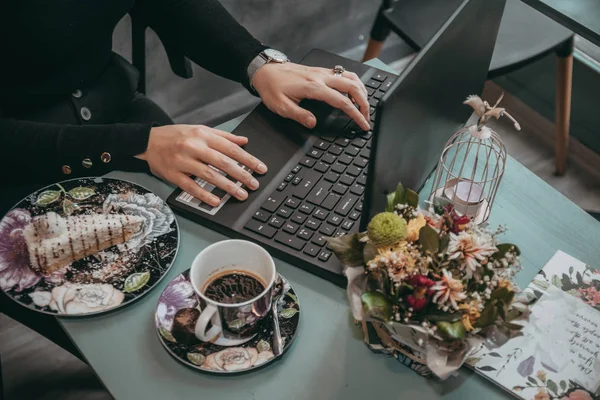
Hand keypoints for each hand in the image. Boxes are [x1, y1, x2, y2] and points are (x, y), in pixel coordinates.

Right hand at [136, 125, 266, 206]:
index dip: (248, 160)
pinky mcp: (173, 175)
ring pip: (209, 175)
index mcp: (203, 135)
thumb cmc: (177, 136)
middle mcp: (194, 147)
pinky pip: (191, 186)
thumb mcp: (201, 130)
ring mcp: (183, 162)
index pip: (231, 149)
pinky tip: (216, 201)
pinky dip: (204, 195)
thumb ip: (224, 136)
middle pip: (223, 163)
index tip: (260, 169)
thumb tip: (244, 141)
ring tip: (240, 194)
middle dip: (241, 175)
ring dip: (227, 186)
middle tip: (254, 184)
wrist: (148, 140)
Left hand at [252, 62, 370, 130]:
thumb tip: (313, 123)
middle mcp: (321, 77)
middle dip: (364, 103)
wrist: (265, 70)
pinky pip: (344, 73)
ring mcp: (323, 72)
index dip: (355, 114)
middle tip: (367, 117)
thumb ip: (299, 115)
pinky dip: (354, 83)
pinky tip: (355, 91)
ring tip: (364, 105)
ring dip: (362, 91)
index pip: (342, 101)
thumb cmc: (272, 87)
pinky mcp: (321, 71)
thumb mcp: (281, 106)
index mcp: (313, 87)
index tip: (363, 124)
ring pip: (351, 77)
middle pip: (353, 87)